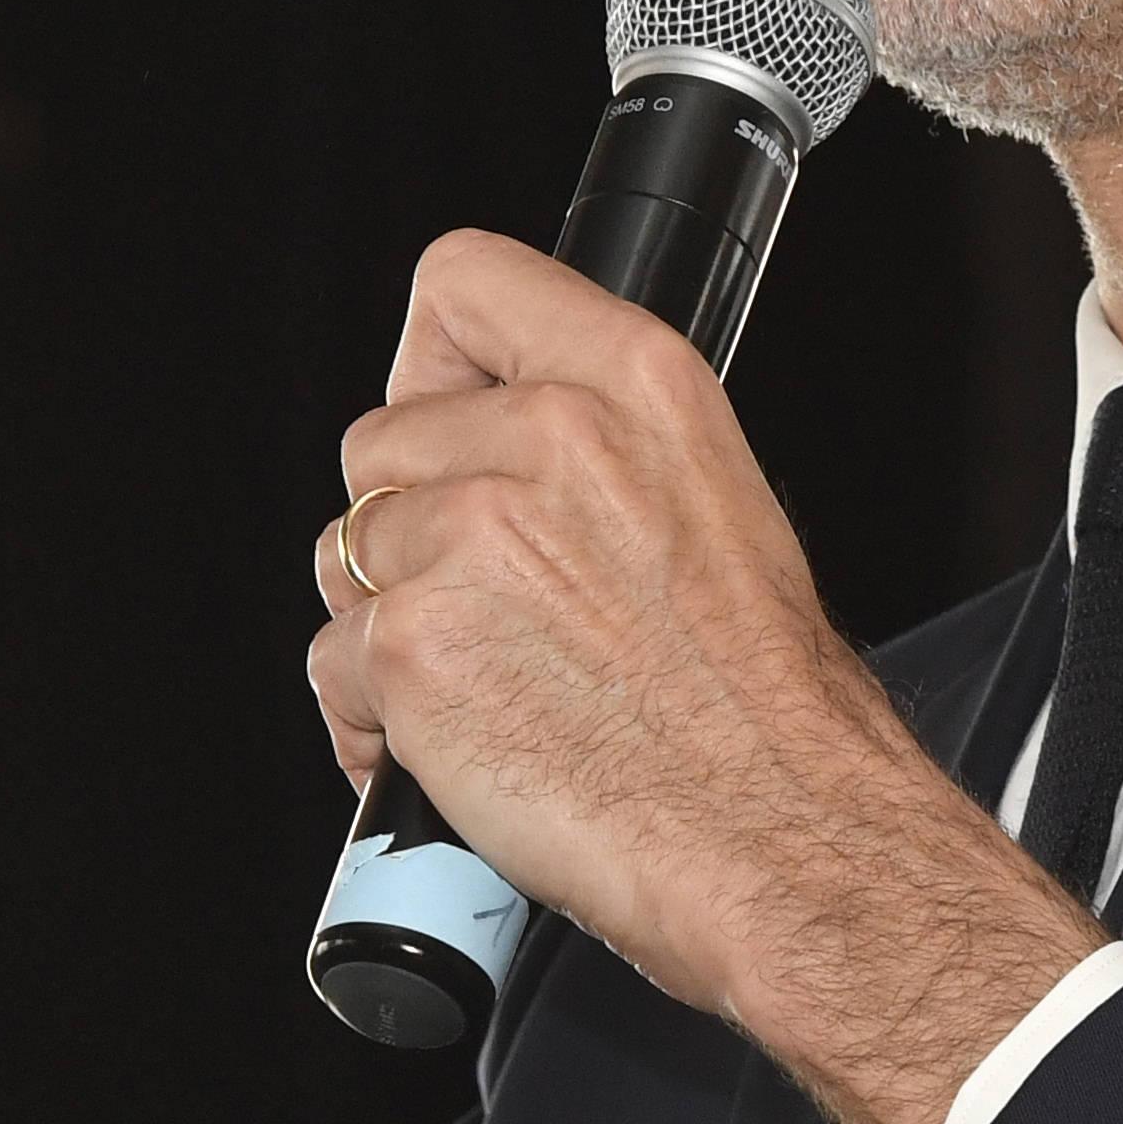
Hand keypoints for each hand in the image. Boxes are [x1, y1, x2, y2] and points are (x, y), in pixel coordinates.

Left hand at [307, 234, 1096, 1123]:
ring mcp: (468, 542)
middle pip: (378, 446)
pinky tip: (464, 749)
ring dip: (392, 631)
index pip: (462, 283)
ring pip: (348, 561)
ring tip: (492, 689)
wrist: (786, 839)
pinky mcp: (413, 650)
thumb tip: (500, 451)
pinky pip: (336, 667)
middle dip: (411, 530)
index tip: (444, 415)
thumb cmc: (772, 711)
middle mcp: (548, 441)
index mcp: (637, 384)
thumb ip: (600, 453)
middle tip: (495, 609)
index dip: (433, 361)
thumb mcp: (723, 507)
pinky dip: (376, 723)